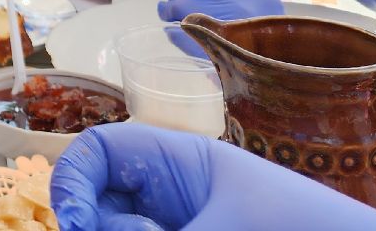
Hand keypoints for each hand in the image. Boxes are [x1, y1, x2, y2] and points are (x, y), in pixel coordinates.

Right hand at [50, 122, 375, 230]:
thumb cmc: (303, 220)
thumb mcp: (224, 226)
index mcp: (174, 157)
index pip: (97, 152)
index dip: (72, 180)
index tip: (74, 220)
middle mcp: (168, 191)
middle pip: (100, 202)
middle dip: (100, 223)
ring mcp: (178, 220)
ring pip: (123, 226)